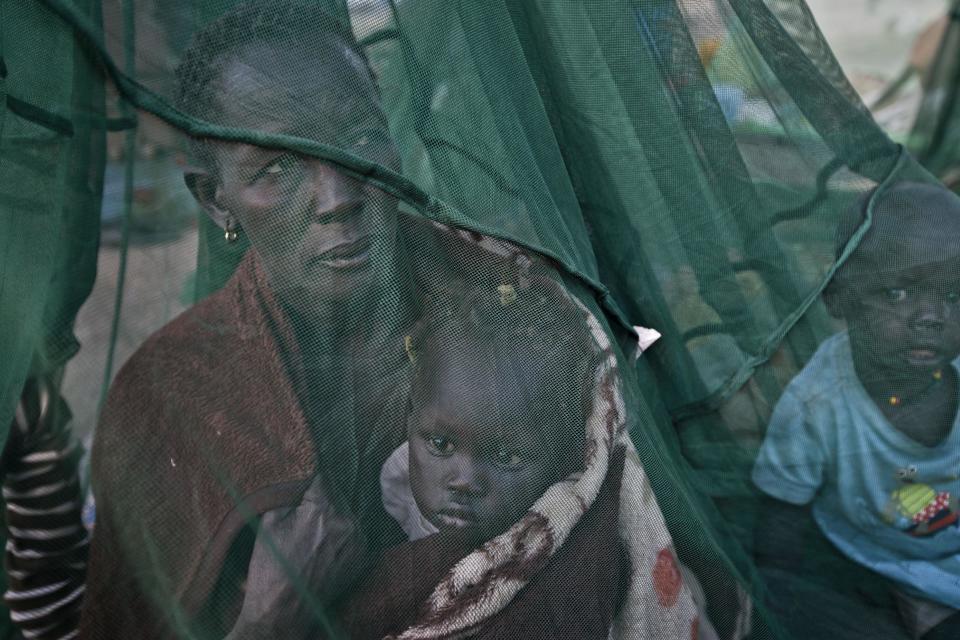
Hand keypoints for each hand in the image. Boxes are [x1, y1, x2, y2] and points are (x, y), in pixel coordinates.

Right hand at [225, 478, 365, 639]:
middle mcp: (346, 522)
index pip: (324, 478)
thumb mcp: (270, 521)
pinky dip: (343, 534)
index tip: (309, 483)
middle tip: (307, 511)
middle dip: (324, 500)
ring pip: (347, 515)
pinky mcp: (361, 558)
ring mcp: (357, 541)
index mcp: (322, 509)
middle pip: (338, 496)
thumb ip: (292, 497)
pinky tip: (325, 546)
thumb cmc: (271, 566)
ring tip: (315, 533)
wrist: (283, 609)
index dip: (313, 480)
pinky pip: (354, 534)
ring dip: (335, 517)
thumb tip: (303, 488)